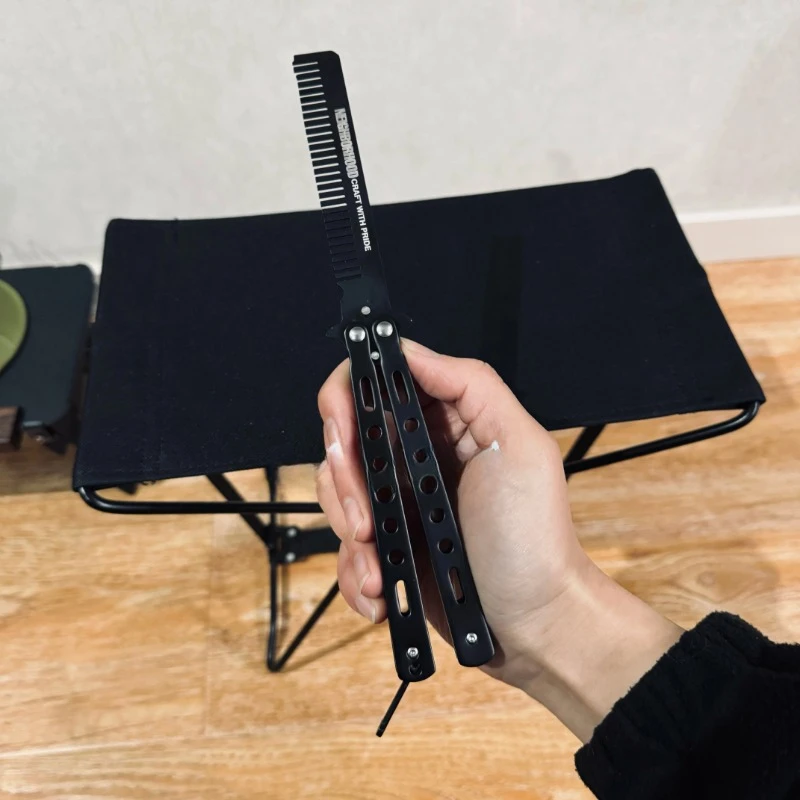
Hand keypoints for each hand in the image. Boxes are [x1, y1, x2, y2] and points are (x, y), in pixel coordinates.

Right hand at [316, 340, 681, 740]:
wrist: (532, 622)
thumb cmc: (533, 537)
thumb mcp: (519, 445)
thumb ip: (470, 385)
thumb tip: (409, 350)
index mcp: (444, 421)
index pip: (375, 383)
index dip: (347, 399)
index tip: (346, 435)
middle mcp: (415, 454)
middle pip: (343, 438)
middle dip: (344, 480)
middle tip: (367, 518)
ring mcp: (399, 499)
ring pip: (335, 493)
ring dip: (349, 531)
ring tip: (379, 564)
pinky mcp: (389, 543)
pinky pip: (345, 546)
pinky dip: (355, 571)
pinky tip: (382, 589)